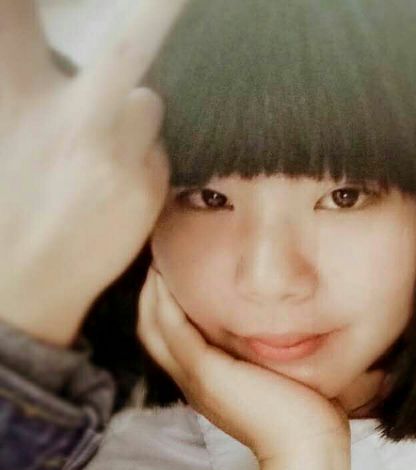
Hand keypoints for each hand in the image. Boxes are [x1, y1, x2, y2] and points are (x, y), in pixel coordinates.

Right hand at [0, 0, 188, 346]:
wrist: (26, 279)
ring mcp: (114, 152)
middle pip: (128, 47)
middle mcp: (68, 116)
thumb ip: (27, 80)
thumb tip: (68, 62)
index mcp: (16, 95)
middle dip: (163, 14)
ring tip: (104, 152)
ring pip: (148, 103)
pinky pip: (158, 149)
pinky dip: (144, 157)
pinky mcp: (146, 185)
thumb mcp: (6, 125)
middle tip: (181, 0)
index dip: (35, 1)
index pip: (21, 14)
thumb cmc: (10, 200)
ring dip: (135, 115)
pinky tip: (118, 185)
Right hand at [137, 268, 350, 461]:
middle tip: (160, 257)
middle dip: (152, 295)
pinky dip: (164, 304)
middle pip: (154, 332)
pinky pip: (174, 331)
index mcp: (210, 384)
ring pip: (155, 329)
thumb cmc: (306, 417)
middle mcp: (195, 382)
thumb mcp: (281, 380)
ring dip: (152, 293)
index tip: (176, 274)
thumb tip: (291, 335)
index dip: (167, 308)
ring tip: (158, 258)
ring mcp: (197, 379)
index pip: (174, 341)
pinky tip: (166, 277)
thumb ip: (274, 358)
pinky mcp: (208, 375)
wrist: (308, 450)